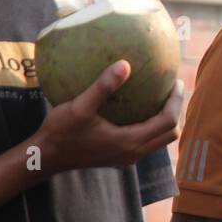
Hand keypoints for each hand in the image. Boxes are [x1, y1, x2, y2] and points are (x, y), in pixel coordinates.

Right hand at [31, 60, 183, 174]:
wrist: (45, 157)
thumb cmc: (61, 132)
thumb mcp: (80, 106)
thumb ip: (103, 87)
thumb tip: (125, 64)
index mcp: (129, 142)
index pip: (167, 122)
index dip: (175, 101)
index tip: (176, 81)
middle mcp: (133, 153)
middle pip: (170, 133)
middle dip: (176, 110)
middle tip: (172, 88)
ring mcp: (127, 157)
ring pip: (160, 140)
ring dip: (166, 120)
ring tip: (161, 96)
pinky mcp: (120, 157)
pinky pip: (147, 142)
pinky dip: (152, 126)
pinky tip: (141, 108)